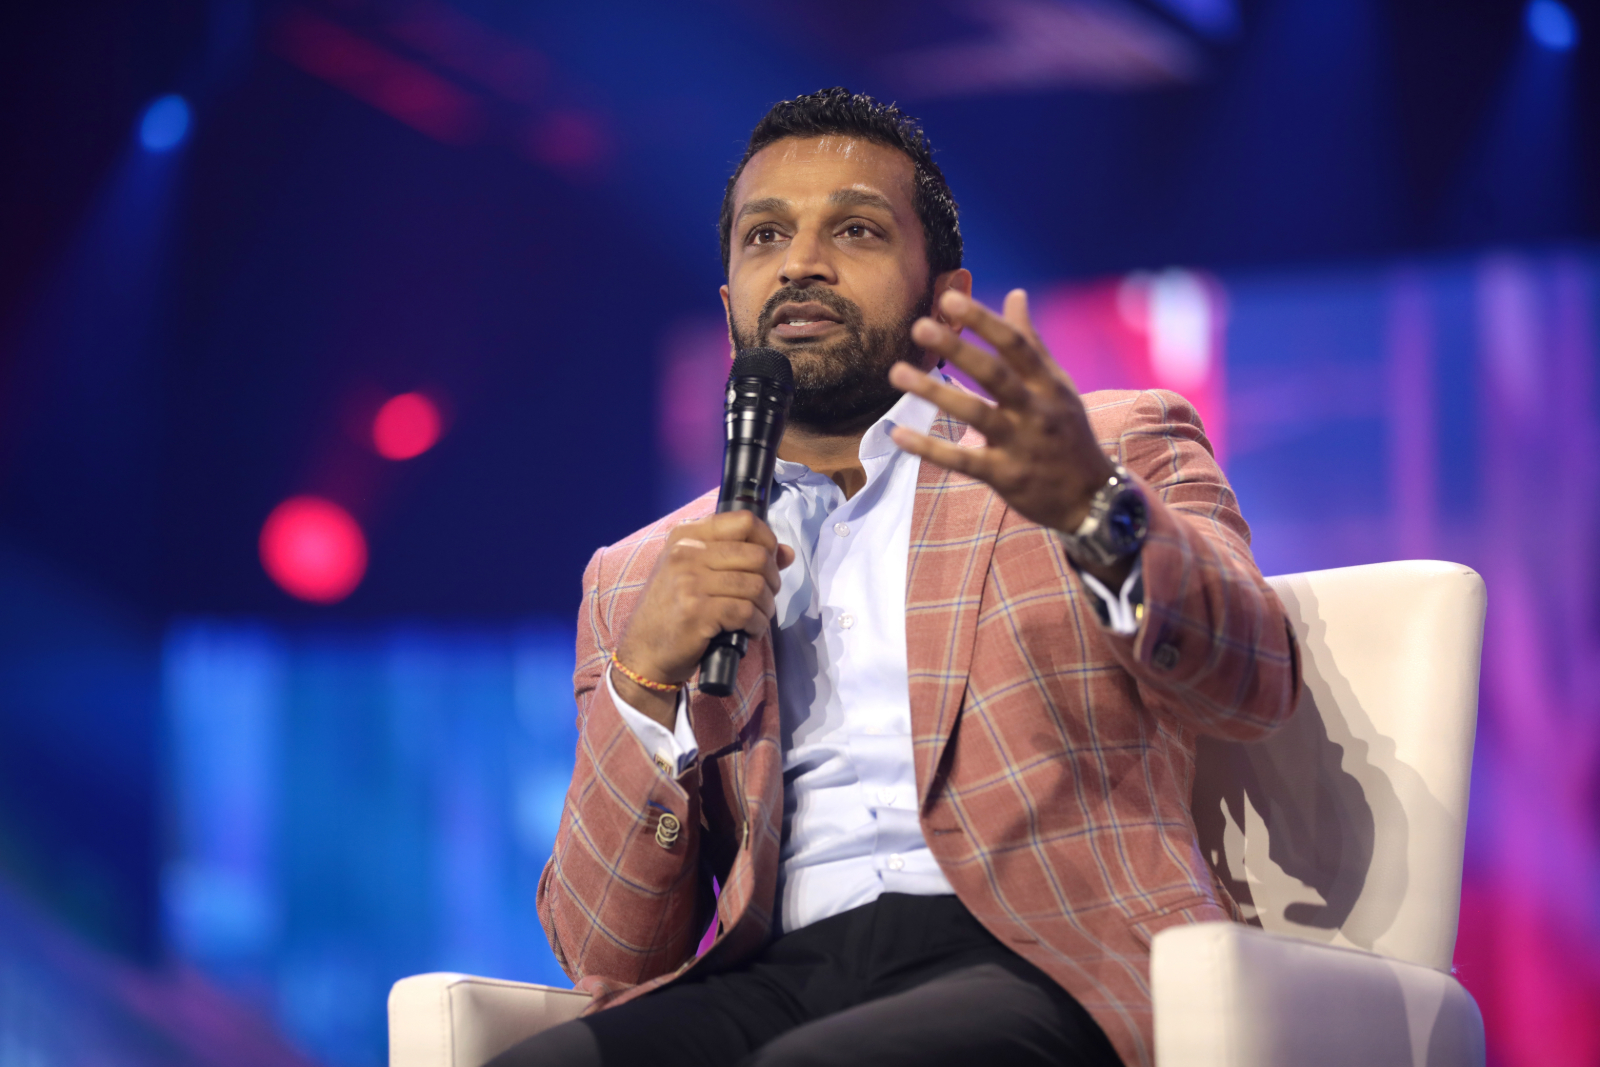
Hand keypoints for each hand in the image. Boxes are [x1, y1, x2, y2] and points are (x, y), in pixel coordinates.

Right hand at [614, 511, 794, 725]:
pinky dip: (757, 624)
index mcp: (686, 537)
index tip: (769, 563)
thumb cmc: (673, 612)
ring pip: (756, 585)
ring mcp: (690, 581)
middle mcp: (685, 553)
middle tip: (764, 598)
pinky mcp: (697, 611)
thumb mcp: (696, 575)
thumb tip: (787, 552)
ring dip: (766, 606)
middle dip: (772, 580)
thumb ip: (738, 558)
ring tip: (757, 617)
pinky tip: (750, 631)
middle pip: (757, 555)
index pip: (743, 522)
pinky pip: (747, 612)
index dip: (767, 541)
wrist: (644, 653)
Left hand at [889, 288, 1115, 535]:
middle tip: (919, 326)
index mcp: (1048, 384)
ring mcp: (1020, 444)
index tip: (949, 298)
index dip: (983, 320)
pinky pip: (963, 461)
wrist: (1092, 497)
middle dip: (958, 349)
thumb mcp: (1058, 386)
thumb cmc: (1068, 433)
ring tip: (897, 373)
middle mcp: (1036, 410)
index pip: (1015, 344)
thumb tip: (1015, 294)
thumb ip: (1031, 343)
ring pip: (975, 414)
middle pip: (995, 374)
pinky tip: (898, 434)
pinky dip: (930, 449)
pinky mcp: (1006, 476)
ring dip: (935, 393)